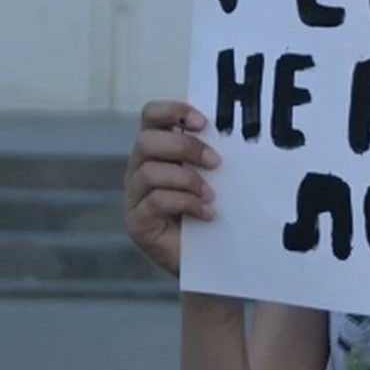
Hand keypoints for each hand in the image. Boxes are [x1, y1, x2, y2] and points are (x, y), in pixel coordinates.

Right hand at [124, 100, 219, 275]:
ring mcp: (134, 196)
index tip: (204, 123)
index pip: (151, 115)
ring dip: (187, 180)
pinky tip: (206, 214)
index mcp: (158, 150)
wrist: (211, 257)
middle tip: (216, 163)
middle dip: (185, 148)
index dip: (174, 111)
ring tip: (211, 196)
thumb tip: (236, 132)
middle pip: (147, 141)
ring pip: (149, 172)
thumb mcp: (214, 176)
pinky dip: (185, 204)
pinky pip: (155, 201)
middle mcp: (139, 168)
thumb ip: (211, 153)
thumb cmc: (214, 209)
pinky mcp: (137, 222)